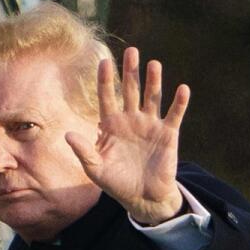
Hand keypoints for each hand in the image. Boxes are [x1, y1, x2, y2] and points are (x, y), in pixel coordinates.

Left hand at [65, 47, 189, 225]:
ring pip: (152, 97)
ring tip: (154, 64)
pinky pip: (174, 115)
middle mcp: (131, 120)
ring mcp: (150, 125)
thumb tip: (66, 134)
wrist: (142, 198)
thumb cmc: (116, 183)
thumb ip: (83, 150)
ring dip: (153, 81)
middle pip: (130, 90)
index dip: (106, 80)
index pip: (107, 97)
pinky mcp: (168, 134)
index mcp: (111, 125)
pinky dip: (179, 102)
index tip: (104, 62)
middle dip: (130, 71)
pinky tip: (182, 88)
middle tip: (131, 51)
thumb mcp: (95, 168)